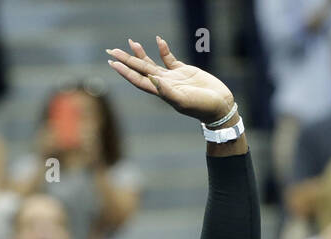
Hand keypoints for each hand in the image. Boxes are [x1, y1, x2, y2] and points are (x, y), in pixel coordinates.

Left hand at [107, 36, 235, 124]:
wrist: (219, 105)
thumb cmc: (202, 106)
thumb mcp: (183, 100)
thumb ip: (167, 91)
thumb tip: (151, 78)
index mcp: (160, 92)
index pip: (138, 79)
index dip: (125, 71)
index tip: (113, 63)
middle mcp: (163, 84)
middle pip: (140, 69)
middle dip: (126, 60)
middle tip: (112, 51)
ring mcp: (172, 77)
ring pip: (152, 63)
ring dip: (140, 54)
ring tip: (131, 42)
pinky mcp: (183, 71)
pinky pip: (169, 58)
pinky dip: (163, 50)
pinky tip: (159, 40)